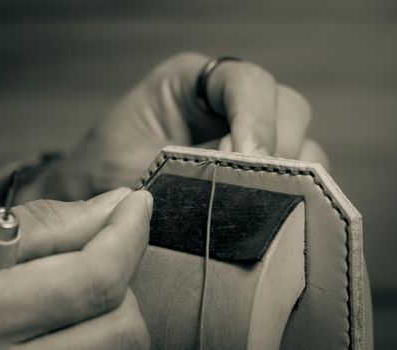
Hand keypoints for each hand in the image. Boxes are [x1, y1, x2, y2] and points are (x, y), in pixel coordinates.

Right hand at [0, 188, 151, 349]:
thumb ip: (43, 225)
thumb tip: (114, 206)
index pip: (91, 280)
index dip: (128, 235)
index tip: (137, 206)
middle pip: (118, 329)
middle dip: (121, 279)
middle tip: (100, 247)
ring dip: (112, 309)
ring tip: (74, 283)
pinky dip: (96, 333)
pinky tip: (70, 312)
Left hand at [24, 52, 326, 200]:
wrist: (93, 200)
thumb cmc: (103, 173)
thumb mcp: (128, 166)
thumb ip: (181, 173)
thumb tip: (239, 191)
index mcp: (193, 84)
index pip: (247, 82)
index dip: (256, 118)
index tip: (248, 159)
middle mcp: (229, 106)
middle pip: (289, 110)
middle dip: (278, 152)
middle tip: (251, 193)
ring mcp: (250, 139)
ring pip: (303, 147)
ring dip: (289, 180)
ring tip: (257, 211)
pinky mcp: (259, 174)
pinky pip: (297, 181)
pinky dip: (290, 200)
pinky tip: (266, 221)